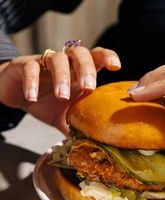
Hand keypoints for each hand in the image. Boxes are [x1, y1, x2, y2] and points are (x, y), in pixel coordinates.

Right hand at [0, 46, 120, 134]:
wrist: (14, 93)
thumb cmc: (43, 101)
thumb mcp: (62, 117)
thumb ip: (75, 128)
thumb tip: (90, 146)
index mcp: (77, 73)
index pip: (95, 57)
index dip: (107, 57)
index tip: (116, 66)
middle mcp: (64, 64)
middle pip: (79, 53)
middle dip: (86, 69)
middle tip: (88, 88)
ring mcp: (44, 62)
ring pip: (57, 59)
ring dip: (61, 77)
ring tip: (62, 96)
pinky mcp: (24, 65)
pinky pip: (30, 68)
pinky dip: (32, 82)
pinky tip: (32, 98)